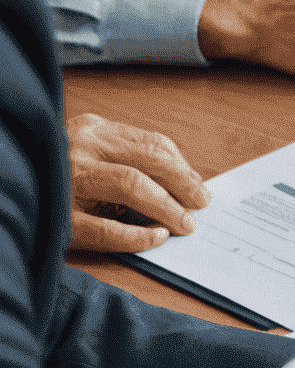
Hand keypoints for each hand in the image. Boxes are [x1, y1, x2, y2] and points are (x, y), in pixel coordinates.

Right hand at [65, 113, 210, 251]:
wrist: (6, 182)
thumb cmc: (52, 172)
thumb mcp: (84, 151)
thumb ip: (121, 158)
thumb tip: (180, 182)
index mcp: (90, 129)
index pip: (152, 143)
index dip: (182, 166)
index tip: (197, 185)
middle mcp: (79, 148)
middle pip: (149, 161)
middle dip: (183, 184)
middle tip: (201, 204)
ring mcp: (66, 181)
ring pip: (133, 185)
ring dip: (168, 206)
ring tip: (186, 224)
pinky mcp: (57, 217)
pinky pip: (106, 228)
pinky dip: (137, 235)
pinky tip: (156, 238)